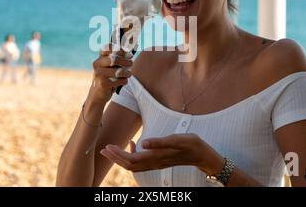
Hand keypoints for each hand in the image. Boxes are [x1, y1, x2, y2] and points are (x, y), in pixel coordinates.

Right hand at [88, 43, 133, 104]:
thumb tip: (129, 54)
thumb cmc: (108, 78)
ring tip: (128, 74)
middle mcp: (97, 64)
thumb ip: (118, 59)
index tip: (127, 54)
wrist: (97, 94)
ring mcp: (99, 74)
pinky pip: (120, 81)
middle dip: (126, 61)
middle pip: (114, 59)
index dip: (119, 49)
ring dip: (127, 73)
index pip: (107, 47)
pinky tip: (122, 82)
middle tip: (131, 63)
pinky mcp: (103, 84)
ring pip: (119, 71)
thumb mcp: (111, 67)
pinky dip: (124, 81)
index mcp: (99, 58)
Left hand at [100, 134, 220, 172]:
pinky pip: (141, 162)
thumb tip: (142, 143)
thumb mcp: (177, 140)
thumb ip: (159, 142)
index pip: (130, 159)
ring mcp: (156, 163)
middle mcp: (153, 163)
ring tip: (112, 149)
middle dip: (115, 158)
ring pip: (133, 165)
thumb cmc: (191, 145)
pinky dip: (132, 155)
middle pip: (129, 164)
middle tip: (103, 149)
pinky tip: (133, 144)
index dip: (117, 154)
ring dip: (121, 157)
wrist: (202, 155)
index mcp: (155, 157)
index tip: (107, 147)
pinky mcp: (158, 161)